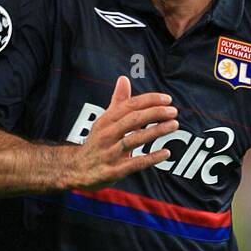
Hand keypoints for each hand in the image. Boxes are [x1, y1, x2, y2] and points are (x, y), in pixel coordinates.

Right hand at [69, 75, 176, 189]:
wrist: (76, 169)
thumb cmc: (96, 143)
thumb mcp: (104, 121)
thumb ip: (117, 101)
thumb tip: (124, 79)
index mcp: (106, 120)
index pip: (129, 106)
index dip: (149, 101)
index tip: (167, 100)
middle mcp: (106, 135)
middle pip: (133, 119)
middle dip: (155, 113)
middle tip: (173, 111)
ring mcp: (109, 153)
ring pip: (135, 139)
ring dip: (156, 131)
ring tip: (174, 125)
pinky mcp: (113, 171)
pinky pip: (135, 163)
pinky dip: (151, 158)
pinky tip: (165, 152)